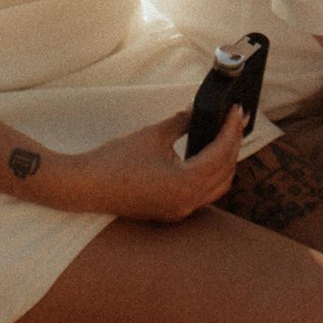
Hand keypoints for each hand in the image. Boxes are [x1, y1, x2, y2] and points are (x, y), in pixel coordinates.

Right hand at [60, 99, 244, 223]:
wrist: (85, 186)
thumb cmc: (115, 161)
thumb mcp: (154, 135)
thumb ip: (182, 122)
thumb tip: (198, 111)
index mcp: (186, 184)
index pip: (221, 153)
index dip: (232, 129)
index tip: (237, 111)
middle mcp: (188, 202)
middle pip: (226, 171)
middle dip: (233, 143)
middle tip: (236, 119)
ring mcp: (180, 211)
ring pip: (218, 186)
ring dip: (225, 161)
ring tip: (226, 135)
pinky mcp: (171, 212)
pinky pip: (203, 194)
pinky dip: (211, 175)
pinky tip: (208, 156)